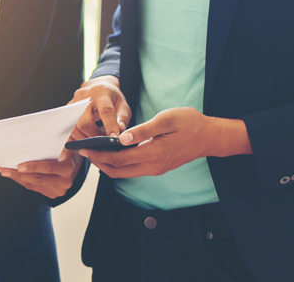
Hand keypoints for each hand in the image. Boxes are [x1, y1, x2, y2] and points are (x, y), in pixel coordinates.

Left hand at [0, 148, 82, 198]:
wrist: (76, 163)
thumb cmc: (67, 150)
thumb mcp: (64, 144)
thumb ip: (51, 142)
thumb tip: (30, 136)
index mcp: (68, 168)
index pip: (49, 168)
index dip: (33, 167)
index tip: (18, 166)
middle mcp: (65, 182)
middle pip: (37, 179)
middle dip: (18, 174)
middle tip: (3, 168)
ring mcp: (58, 190)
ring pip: (34, 185)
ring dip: (17, 178)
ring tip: (4, 171)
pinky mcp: (52, 194)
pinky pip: (34, 188)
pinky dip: (23, 181)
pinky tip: (14, 175)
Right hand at [71, 76, 130, 138]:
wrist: (97, 85)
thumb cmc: (111, 96)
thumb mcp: (122, 103)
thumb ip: (123, 118)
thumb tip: (120, 132)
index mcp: (101, 93)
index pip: (105, 111)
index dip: (110, 126)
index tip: (114, 138)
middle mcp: (84, 96)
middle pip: (83, 122)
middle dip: (92, 136)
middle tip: (102, 143)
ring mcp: (73, 103)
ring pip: (73, 127)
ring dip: (84, 138)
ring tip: (94, 142)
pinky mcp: (67, 110)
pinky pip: (68, 128)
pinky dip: (75, 137)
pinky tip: (82, 142)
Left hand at [79, 107, 250, 177]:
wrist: (210, 137)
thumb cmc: (190, 123)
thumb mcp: (167, 120)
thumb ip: (143, 130)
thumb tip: (121, 138)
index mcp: (153, 153)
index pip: (118, 159)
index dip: (98, 155)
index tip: (84, 147)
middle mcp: (152, 166)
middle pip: (117, 171)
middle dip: (98, 162)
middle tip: (83, 151)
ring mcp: (154, 169)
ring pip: (123, 173)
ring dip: (107, 165)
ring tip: (94, 151)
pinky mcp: (156, 168)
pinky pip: (132, 170)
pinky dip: (118, 164)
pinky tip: (111, 152)